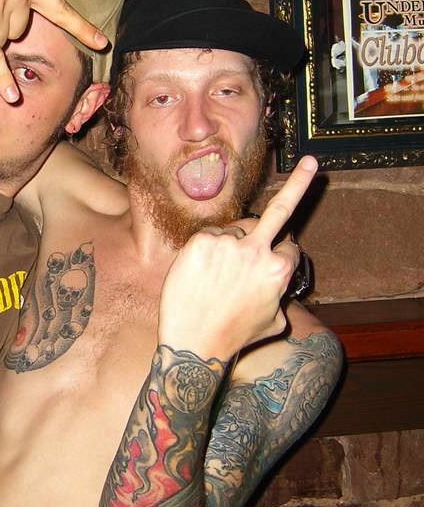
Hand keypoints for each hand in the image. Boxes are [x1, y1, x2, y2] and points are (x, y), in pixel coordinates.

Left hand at [158, 156, 317, 360]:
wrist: (194, 343)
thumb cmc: (235, 336)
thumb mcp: (275, 321)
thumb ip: (282, 296)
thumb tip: (283, 288)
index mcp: (279, 268)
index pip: (289, 245)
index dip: (281, 254)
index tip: (276, 253)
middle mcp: (257, 250)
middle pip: (277, 213)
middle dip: (296, 188)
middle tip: (311, 163)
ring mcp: (227, 243)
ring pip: (235, 230)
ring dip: (230, 245)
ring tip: (215, 278)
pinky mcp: (201, 240)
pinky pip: (210, 235)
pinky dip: (207, 249)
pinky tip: (201, 273)